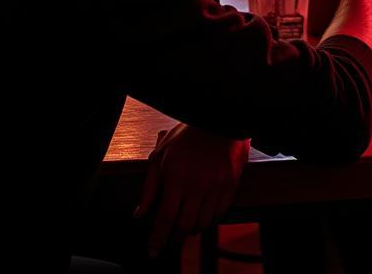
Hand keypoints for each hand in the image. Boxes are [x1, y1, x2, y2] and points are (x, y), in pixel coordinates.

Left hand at [135, 123, 249, 255]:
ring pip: (203, 222)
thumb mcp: (161, 154)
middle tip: (170, 236)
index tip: (153, 250)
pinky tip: (204, 214)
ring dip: (193, 228)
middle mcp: (198, 185)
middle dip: (175, 236)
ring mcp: (216, 186)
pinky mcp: (231, 184)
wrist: (219, 120)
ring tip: (188, 223)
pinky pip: (221, 213)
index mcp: (177, 178)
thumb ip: (150, 186)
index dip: (158, 238)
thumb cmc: (188, 134)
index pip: (166, 218)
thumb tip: (140, 213)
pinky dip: (210, 219)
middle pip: (185, 225)